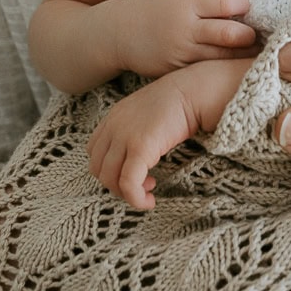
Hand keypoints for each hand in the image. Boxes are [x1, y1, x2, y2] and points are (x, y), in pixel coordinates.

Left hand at [87, 57, 253, 208]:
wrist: (196, 89)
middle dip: (115, 183)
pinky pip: (128, 183)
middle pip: (98, 168)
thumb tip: (140, 152)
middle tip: (141, 184)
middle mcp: (114, 125)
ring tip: (149, 189)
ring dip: (126, 193)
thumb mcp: (148, 112)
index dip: (109, 167)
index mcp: (115, 116)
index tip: (130, 171)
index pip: (95, 151)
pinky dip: (136, 199)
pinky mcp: (140, 147)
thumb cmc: (180, 99)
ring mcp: (125, 136)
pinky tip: (150, 201)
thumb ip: (136, 128)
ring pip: (110, 179)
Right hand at [117, 0, 256, 77]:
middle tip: (262, 37)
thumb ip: (207, 3)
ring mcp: (182, 53)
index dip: (244, 6)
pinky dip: (222, 71)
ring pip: (222, 57)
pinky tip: (234, 70)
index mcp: (188, 4)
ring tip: (259, 55)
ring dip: (243, 56)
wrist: (119, 34)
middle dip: (250, 36)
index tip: (250, 8)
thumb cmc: (155, 10)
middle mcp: (186, 28)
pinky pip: (205, 72)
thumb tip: (242, 8)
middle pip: (229, 34)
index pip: (226, 4)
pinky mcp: (177, 72)